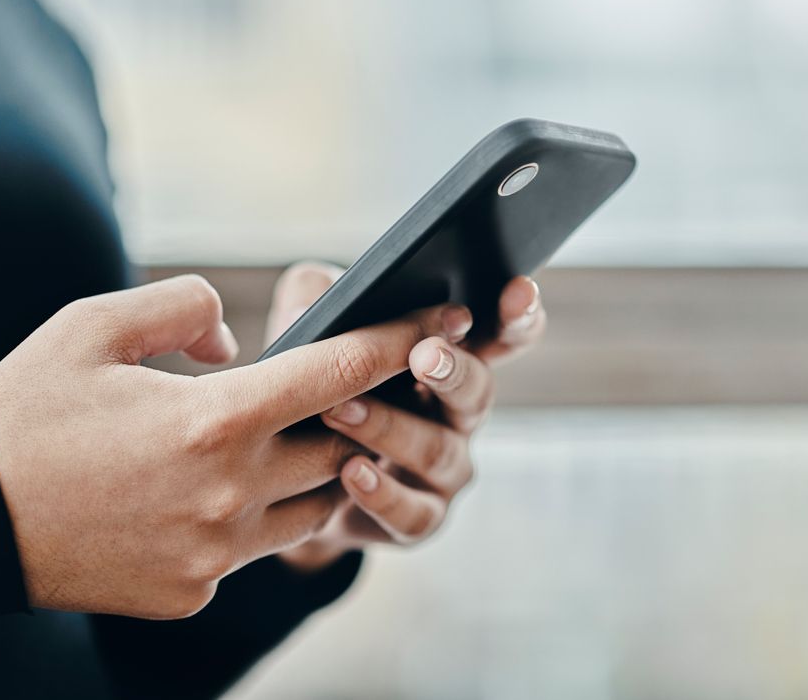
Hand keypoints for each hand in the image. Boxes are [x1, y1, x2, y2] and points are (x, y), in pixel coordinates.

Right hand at [0, 274, 465, 617]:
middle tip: (344, 385)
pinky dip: (255, 515)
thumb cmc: (25, 415)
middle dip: (355, 412)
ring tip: (285, 436)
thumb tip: (238, 340)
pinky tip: (215, 491)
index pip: (340, 373)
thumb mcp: (93, 326)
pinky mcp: (195, 589)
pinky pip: (256, 548)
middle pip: (342, 445)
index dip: (400, 341)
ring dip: (316, 469)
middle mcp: (230, 491)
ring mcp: (216, 551)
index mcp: (214, 419)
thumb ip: (184, 308)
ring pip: (314, 504)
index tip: (442, 318)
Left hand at [269, 263, 546, 570]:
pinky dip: (382, 493)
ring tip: (342, 409)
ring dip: (390, 429)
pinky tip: (350, 472)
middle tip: (424, 354)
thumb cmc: (315, 388)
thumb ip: (315, 298)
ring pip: (438, 451)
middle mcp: (459, 414)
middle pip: (478, 389)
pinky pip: (413, 512)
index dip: (518, 314)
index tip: (516, 289)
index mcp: (449, 359)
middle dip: (454, 371)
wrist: (289, 480)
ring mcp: (445, 469)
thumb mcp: (310, 333)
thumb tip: (316, 297)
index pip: (502, 333)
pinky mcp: (419, 518)